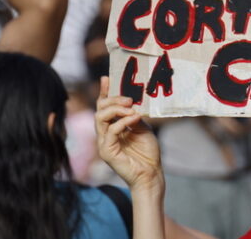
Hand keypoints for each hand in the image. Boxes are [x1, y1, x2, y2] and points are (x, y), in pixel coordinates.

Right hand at [95, 77, 163, 192]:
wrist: (151, 173)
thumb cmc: (147, 152)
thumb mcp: (141, 127)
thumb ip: (133, 115)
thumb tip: (131, 100)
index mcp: (112, 127)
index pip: (103, 107)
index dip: (104, 92)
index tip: (107, 78)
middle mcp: (105, 134)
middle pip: (99, 110)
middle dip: (113, 99)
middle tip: (130, 99)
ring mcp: (104, 143)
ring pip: (100, 118)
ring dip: (117, 109)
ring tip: (132, 109)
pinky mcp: (107, 152)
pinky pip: (110, 131)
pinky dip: (122, 122)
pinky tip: (135, 118)